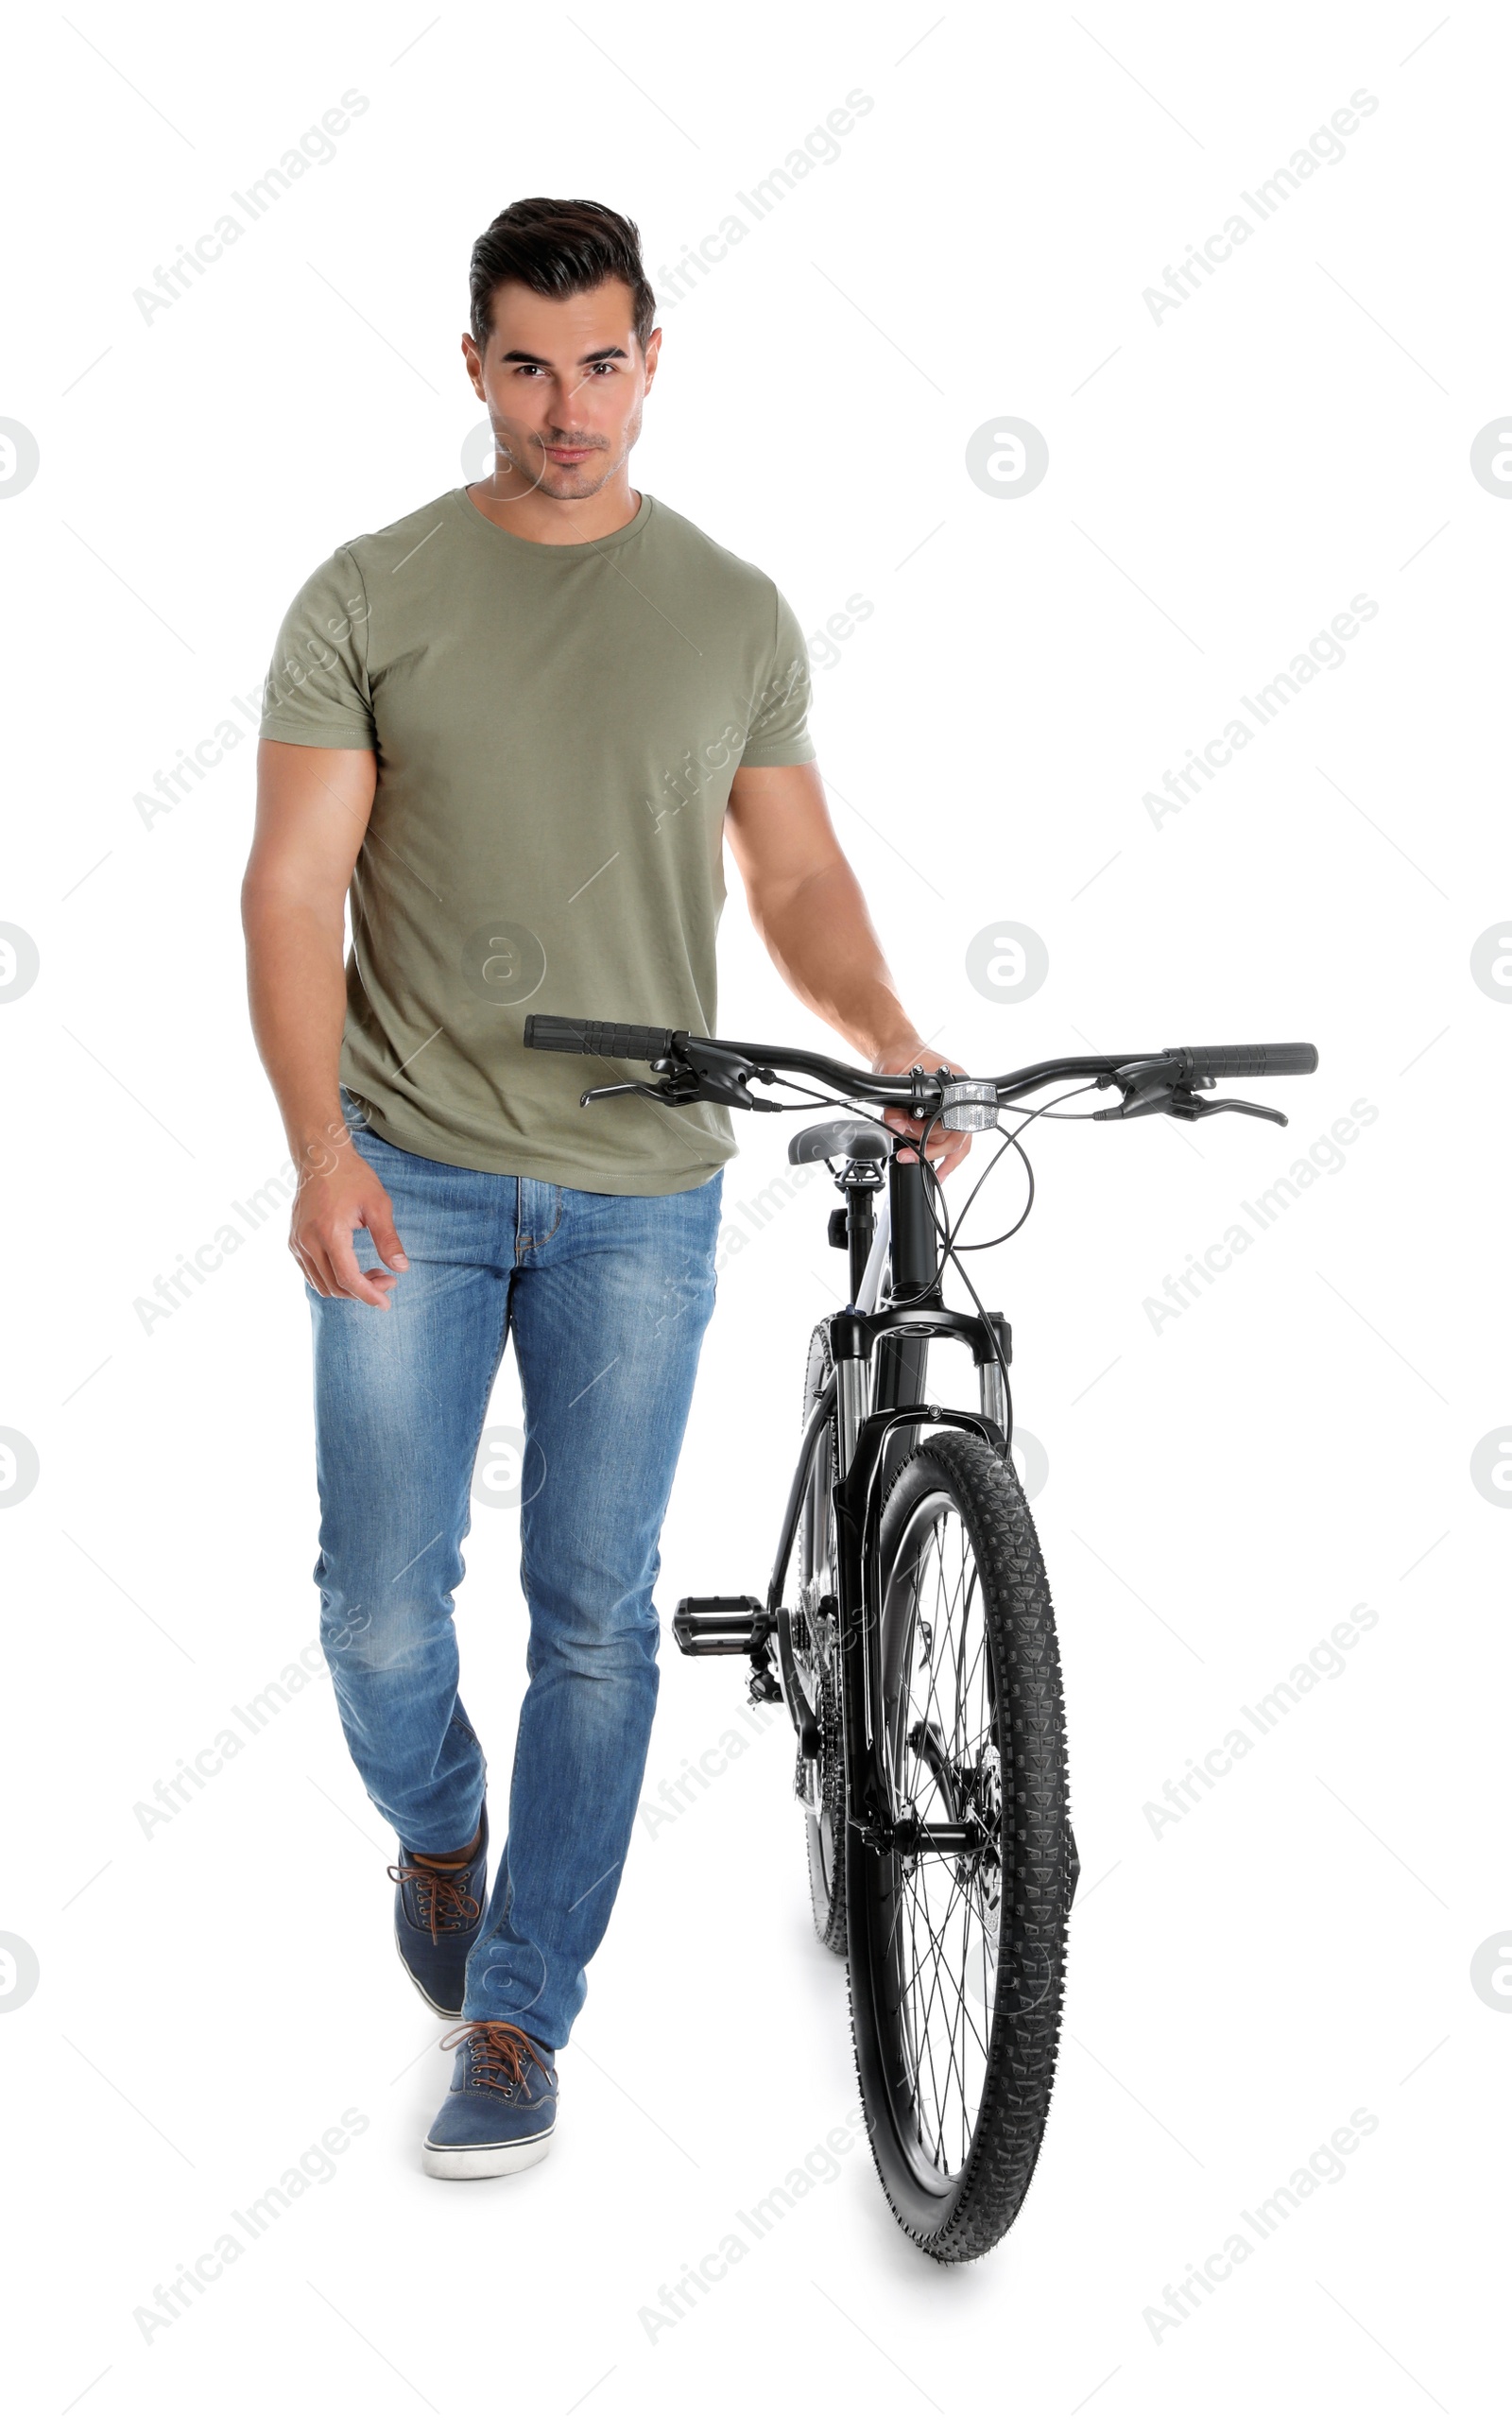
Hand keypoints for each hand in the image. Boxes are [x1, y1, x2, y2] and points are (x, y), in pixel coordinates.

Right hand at [290, 1144, 408, 1305]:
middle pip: (335, 1286)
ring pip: (321, 1284)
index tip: (386, 1302)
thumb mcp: (378, 1205)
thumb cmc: (352, 1177)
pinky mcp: (294, 1241)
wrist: (321, 1158)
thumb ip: (388, 1239)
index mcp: (329, 1233)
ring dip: (347, 1287)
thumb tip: (401, 1268)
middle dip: (363, 1291)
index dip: (369, 1295)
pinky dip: (331, 1279)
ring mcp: (298, 1242)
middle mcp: (308, 1241)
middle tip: (387, 1279)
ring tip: (371, 1273)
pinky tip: (351, 1268)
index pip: (348, 1278)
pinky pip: (311, 1273)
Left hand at [871, 1038, 973, 1181]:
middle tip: (905, 1154)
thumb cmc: (901, 1056)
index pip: (952, 1115)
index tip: (908, 1135)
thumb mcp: (891, 1075)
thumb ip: (894, 1102)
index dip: (929, 1130)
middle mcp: (961, 1096)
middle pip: (956, 1135)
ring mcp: (957, 1108)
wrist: (900, 1051)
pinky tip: (939, 1173)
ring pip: (957, 1144)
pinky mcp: (948, 1118)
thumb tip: (895, 1124)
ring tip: (909, 1158)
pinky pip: (954, 1144)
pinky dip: (946, 1160)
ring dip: (933, 1156)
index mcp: (955, 1080)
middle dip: (928, 1148)